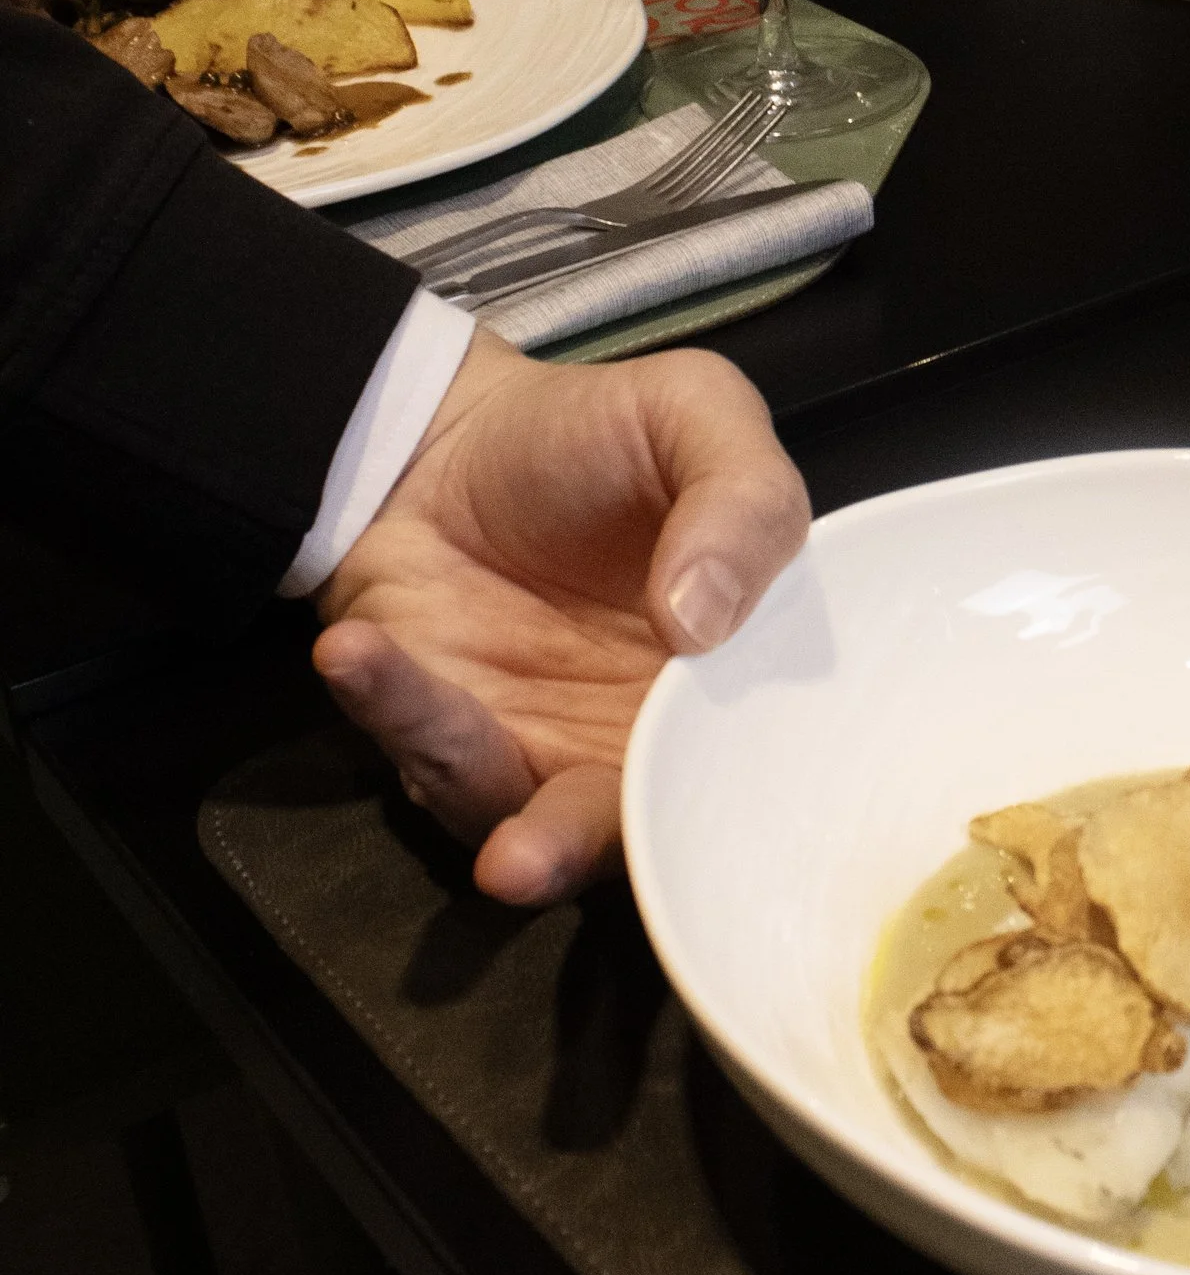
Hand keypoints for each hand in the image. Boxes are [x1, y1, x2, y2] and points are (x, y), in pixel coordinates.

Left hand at [310, 329, 808, 904]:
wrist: (457, 434)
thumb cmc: (597, 434)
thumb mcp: (701, 415)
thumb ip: (744, 501)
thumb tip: (705, 619)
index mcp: (735, 683)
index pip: (749, 771)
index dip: (726, 801)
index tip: (679, 789)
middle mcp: (646, 740)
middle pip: (628, 836)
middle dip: (571, 854)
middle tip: (522, 859)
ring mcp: (543, 752)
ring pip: (509, 811)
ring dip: (454, 767)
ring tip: (390, 679)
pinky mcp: (445, 740)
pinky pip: (421, 748)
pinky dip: (386, 705)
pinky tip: (355, 651)